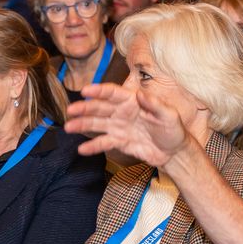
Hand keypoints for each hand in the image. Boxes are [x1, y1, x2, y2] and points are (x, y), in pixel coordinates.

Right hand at [65, 83, 190, 167]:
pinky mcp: (119, 142)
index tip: (85, 91)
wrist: (174, 152)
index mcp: (132, 101)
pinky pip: (104, 143)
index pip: (112, 93)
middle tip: (71, 110)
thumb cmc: (173, 130)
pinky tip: (82, 149)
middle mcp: (122, 112)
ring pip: (97, 124)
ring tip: (69, 127)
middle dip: (84, 108)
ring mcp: (119, 127)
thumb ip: (155, 105)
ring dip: (82, 125)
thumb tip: (140, 94)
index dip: (99, 91)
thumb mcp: (169, 116)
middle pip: (99, 108)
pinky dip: (93, 146)